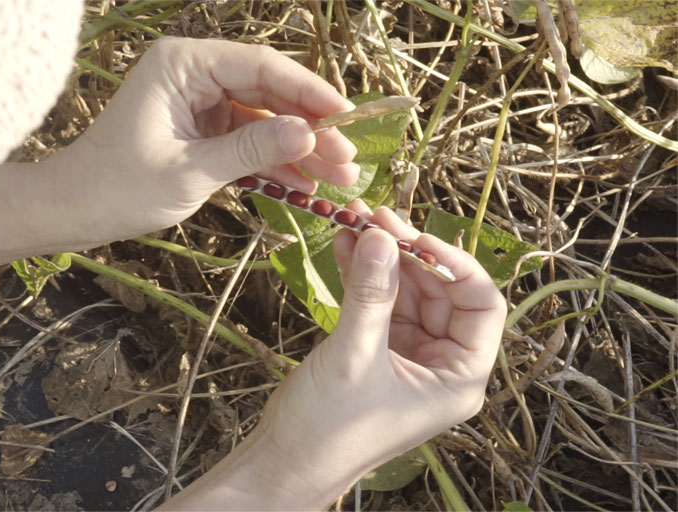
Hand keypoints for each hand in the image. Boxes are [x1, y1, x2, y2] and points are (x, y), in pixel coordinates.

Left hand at [67, 36, 357, 241]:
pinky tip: (307, 183)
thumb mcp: (191, 170)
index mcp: (183, 65)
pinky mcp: (205, 129)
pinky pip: (250, 141)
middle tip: (349, 157)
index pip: (260, 66)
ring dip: (300, 149)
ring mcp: (202, 102)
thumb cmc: (120, 186)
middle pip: (270, 92)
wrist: (78, 211)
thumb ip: (252, 149)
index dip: (308, 92)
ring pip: (265, 119)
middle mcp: (195, 74)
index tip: (346, 117)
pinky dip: (275, 162)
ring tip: (340, 177)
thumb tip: (309, 135)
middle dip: (310, 127)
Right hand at [257, 204, 506, 502]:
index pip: (481, 306)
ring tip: (354, 221)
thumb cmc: (328, 428)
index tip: (416, 237)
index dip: (455, 265)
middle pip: (439, 292)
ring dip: (381, 258)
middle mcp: (441, 364)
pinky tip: (343, 245)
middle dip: (407, 253)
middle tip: (375, 219)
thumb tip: (380, 236)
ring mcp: (409, 355)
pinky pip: (378, 301)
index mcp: (459, 378)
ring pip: (406, 292)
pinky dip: (362, 275)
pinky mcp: (378, 349)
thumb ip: (370, 293)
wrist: (285, 461)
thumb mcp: (354, 355)